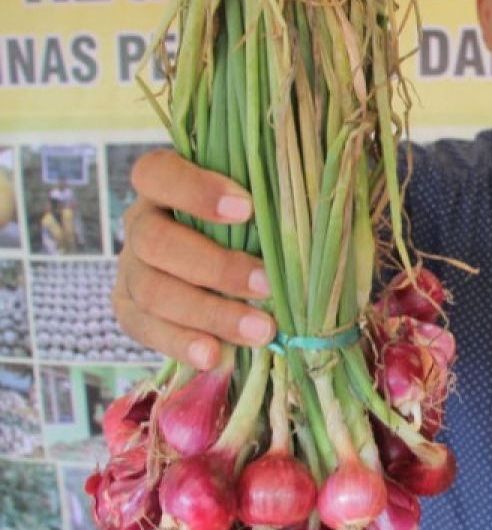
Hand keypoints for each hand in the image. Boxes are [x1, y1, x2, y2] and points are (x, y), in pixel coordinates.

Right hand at [112, 150, 276, 369]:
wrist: (224, 271)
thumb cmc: (251, 224)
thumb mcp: (258, 205)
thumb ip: (276, 200)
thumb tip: (322, 212)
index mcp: (163, 185)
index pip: (158, 174)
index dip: (195, 190)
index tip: (246, 208)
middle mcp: (140, 223)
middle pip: (155, 242)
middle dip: (215, 267)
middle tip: (266, 285)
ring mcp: (130, 269)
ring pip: (152, 291)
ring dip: (210, 314)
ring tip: (260, 331)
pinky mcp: (131, 309)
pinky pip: (145, 329)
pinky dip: (181, 344)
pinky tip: (215, 356)